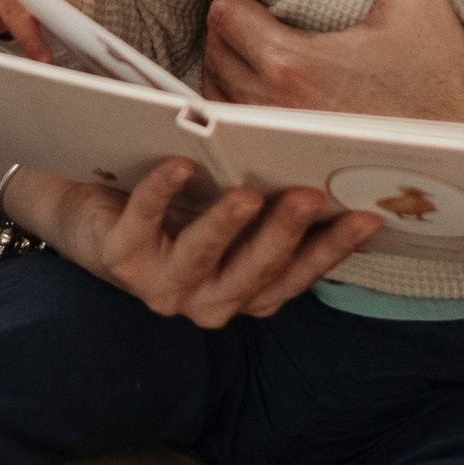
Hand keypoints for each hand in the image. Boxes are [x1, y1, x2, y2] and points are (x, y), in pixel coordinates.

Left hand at [5, 155, 376, 325]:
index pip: (301, 273)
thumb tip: (328, 164)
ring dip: (228, 225)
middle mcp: (210, 301)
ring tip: (249, 192)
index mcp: (248, 289)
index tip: (368, 214)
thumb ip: (274, 197)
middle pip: (257, 270)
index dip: (335, 247)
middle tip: (309, 194)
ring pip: (205, 258)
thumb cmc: (181, 204)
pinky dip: (162, 192)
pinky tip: (180, 164)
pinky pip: (144, 223)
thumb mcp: (233, 204)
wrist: (95, 206)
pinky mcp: (120, 261)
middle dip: (287, 232)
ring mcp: (164, 287)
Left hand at [203, 0, 463, 140]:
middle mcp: (276, 108)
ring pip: (219, 93)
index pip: (225, 16)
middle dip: (225, 18)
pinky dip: (235, 98)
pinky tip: (260, 81)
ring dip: (224, 58)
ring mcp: (280, 140)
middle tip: (247, 0)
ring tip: (249, 36)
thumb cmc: (443, 73)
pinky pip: (238, 127)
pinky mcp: (289, 160)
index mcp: (295, 65)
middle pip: (214, 52)